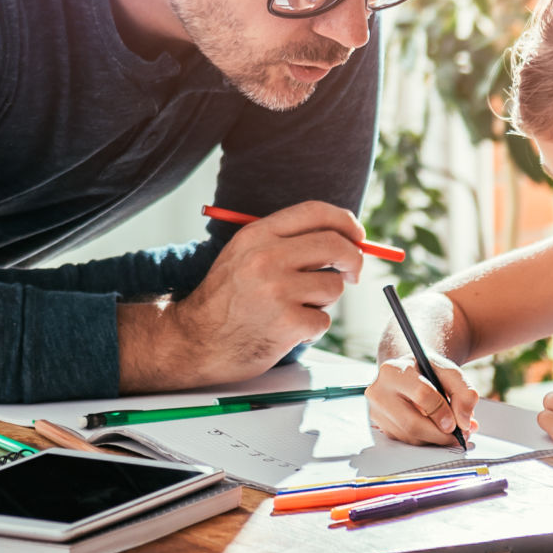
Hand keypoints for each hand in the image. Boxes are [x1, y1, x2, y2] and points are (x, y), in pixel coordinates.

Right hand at [121, 201, 368, 389]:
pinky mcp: (288, 323)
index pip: (315, 212)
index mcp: (257, 235)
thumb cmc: (225, 299)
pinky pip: (323, 320)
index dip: (345, 221)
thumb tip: (342, 238)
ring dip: (324, 299)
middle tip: (352, 272)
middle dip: (353, 259)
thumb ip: (284, 241)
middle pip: (335, 245)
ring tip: (296, 306)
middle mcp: (267, 257)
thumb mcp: (243, 254)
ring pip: (333, 286)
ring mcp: (278, 291)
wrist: (195, 340)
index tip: (357, 235)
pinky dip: (312, 327)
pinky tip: (287, 329)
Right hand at [366, 350, 479, 445]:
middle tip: (458, 436)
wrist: (407, 372)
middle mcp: (378, 391)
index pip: (421, 395)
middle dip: (440, 435)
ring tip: (449, 431)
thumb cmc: (426, 371)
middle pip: (412, 423)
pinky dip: (424, 440)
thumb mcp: (449, 371)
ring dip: (434, 439)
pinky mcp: (379, 426)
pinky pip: (406, 441)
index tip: (457, 424)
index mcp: (393, 370)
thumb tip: (464, 422)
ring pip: (410, 436)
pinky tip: (433, 429)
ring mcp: (376, 411)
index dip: (442, 412)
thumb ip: (464, 392)